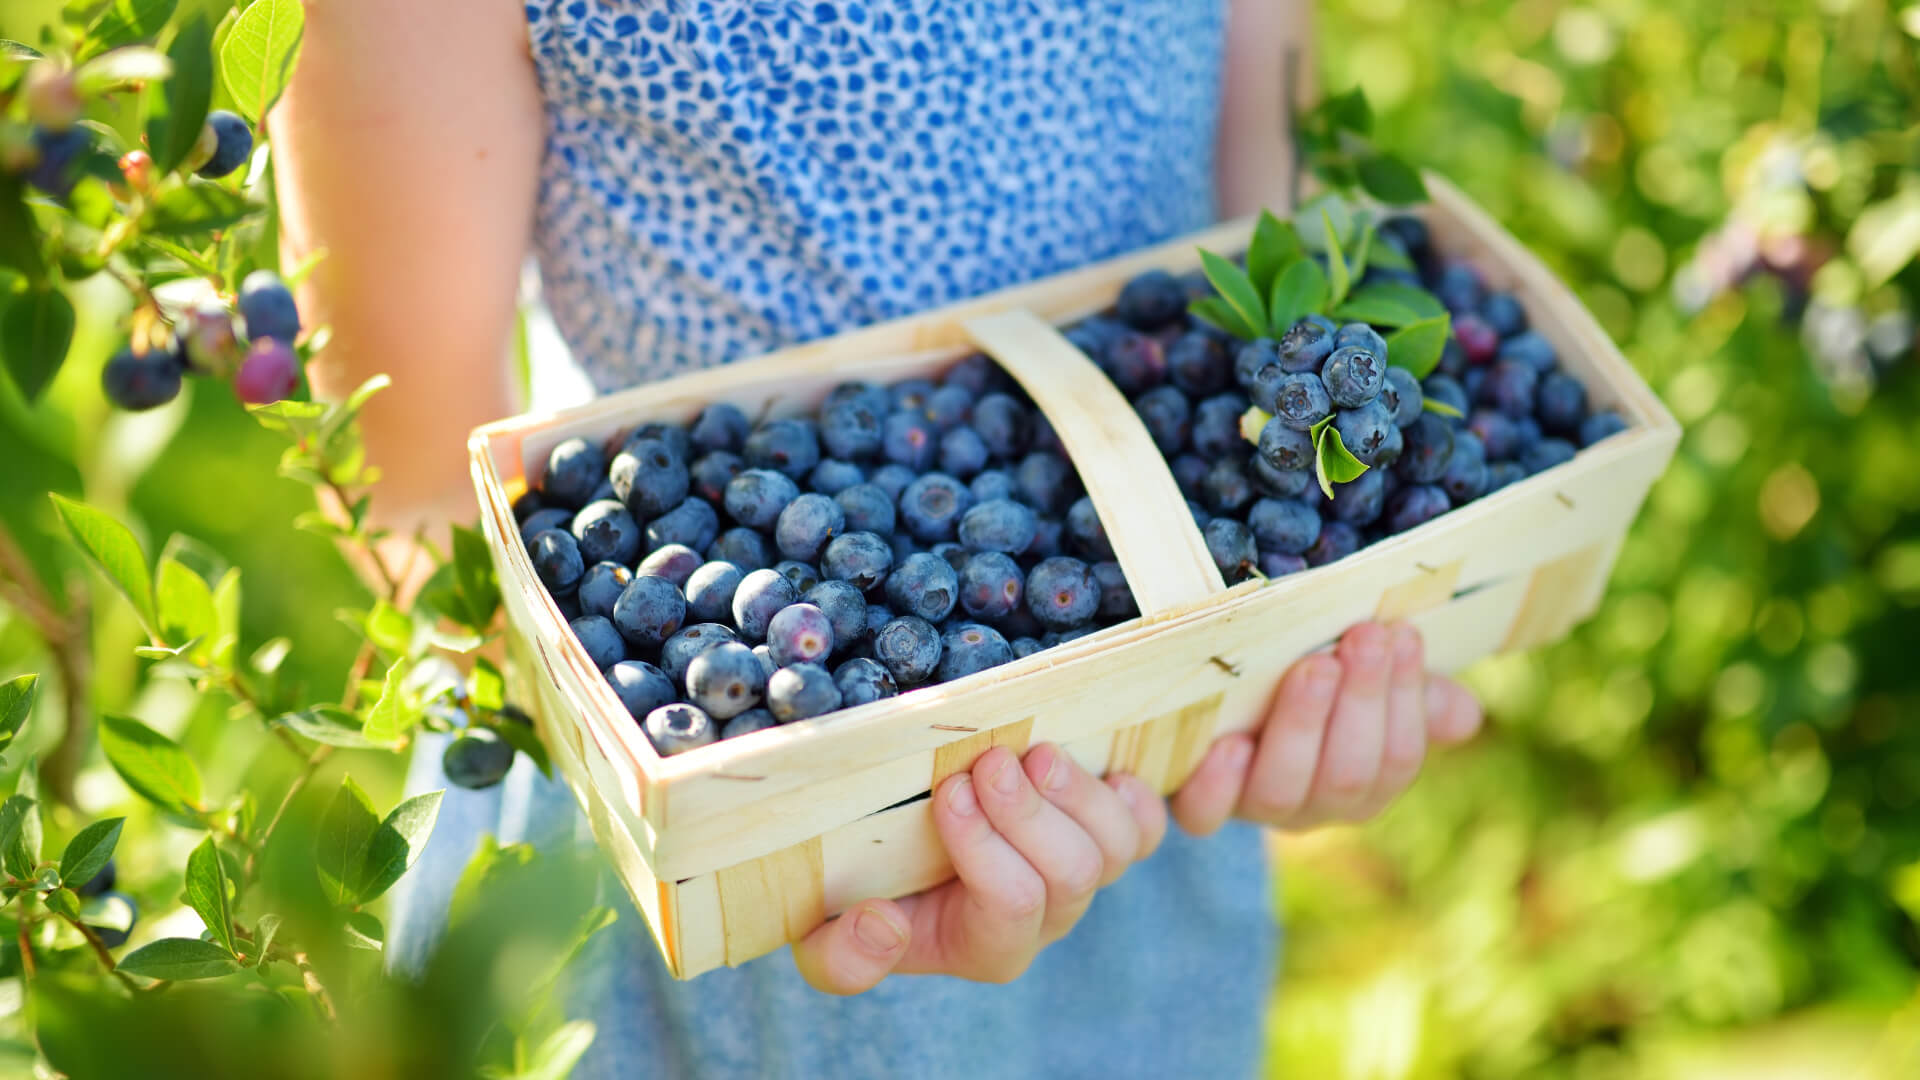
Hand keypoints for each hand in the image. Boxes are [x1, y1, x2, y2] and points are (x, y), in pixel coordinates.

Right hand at [792, 742, 1166, 993]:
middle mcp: (1043, 917)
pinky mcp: (1104, 834)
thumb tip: (885, 925)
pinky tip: (1095, 767)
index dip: (986, 848)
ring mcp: (1080, 874)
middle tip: (992, 761)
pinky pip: (1147, 825)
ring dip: (1077, 791)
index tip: (950, 790)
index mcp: (982, 946)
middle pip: (1075, 873)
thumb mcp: (820, 935)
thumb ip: (843, 957)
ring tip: (1033, 752)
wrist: (880, 856)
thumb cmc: (850, 892)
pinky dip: (1130, 793)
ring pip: (1117, 845)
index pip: (1011, 905)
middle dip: (1033, 812)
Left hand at [1170, 621, 1482, 833]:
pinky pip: (1205, 813)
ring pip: (1284, 789)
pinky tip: (1230, 745)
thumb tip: (1465, 715)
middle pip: (1347, 775)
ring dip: (1303, 724)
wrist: (1221, 699)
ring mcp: (1255, 808)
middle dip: (1361, 701)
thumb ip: (1416, 697)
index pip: (1397, 756)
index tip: (1402, 634)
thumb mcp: (1364, 684)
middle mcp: (1313, 807)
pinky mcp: (1199, 803)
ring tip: (1313, 667)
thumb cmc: (1310, 686)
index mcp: (1364, 784)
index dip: (1405, 697)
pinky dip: (1217, 784)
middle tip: (1363, 638)